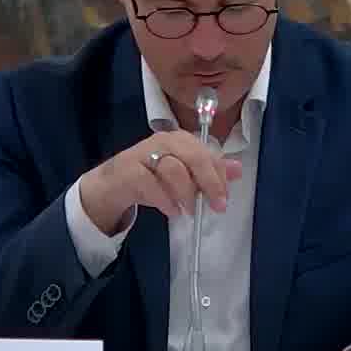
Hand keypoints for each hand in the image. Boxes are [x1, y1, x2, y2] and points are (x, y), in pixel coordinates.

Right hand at [79, 131, 242, 234]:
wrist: (113, 183)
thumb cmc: (152, 177)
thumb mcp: (183, 174)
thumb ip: (209, 171)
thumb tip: (237, 169)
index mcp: (180, 140)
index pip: (207, 153)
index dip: (219, 176)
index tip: (224, 199)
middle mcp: (163, 141)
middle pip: (193, 156)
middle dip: (209, 183)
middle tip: (216, 207)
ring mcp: (144, 153)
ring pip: (173, 169)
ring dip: (185, 193)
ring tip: (189, 210)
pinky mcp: (128, 170)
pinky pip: (149, 183)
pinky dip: (164, 199)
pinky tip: (171, 211)